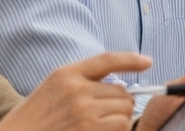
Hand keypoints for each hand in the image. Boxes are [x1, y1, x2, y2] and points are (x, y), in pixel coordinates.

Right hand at [0, 52, 145, 130]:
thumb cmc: (36, 118)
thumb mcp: (53, 88)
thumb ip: (82, 81)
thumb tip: (120, 88)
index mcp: (67, 74)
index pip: (107, 60)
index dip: (131, 59)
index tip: (147, 62)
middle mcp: (76, 89)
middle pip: (123, 92)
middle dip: (120, 104)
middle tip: (104, 115)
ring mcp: (83, 111)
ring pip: (124, 110)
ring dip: (120, 119)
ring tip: (100, 125)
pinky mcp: (88, 130)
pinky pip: (120, 126)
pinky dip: (118, 130)